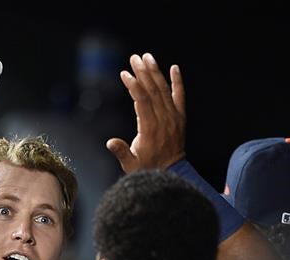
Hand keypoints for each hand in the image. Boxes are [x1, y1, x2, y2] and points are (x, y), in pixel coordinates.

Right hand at [106, 53, 185, 172]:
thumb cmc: (148, 168)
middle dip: (143, 72)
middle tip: (134, 58)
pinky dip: (178, 81)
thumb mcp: (131, 164)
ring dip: (156, 72)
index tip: (125, 73)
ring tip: (147, 57)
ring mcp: (174, 117)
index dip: (134, 85)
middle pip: (153, 90)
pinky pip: (180, 96)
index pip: (142, 101)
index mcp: (150, 128)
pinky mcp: (180, 117)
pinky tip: (174, 68)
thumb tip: (110, 142)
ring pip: (164, 90)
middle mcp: (164, 119)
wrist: (172, 173)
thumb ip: (121, 152)